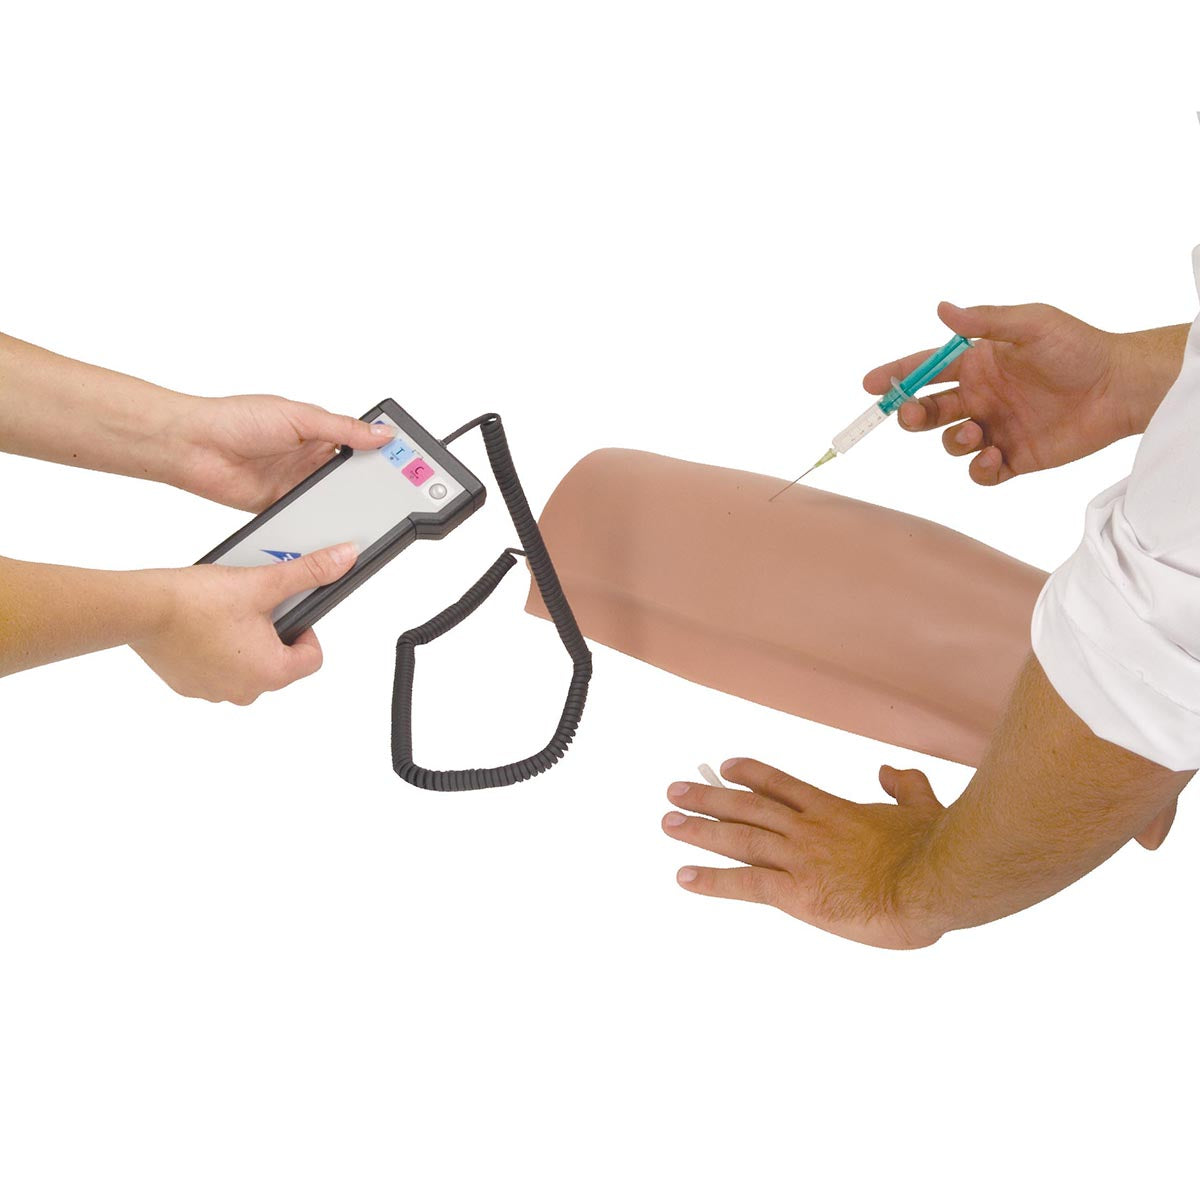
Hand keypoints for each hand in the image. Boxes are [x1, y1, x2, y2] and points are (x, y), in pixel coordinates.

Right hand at [131, 542, 357, 703]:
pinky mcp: (186, 685)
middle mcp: (243, 691)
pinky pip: (215, 669)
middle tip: (254, 605)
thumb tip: (344, 559)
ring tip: (225, 613)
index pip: (312, 657)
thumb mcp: (263, 582)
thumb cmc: (197, 601)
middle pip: (279, 663)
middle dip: (273, 633)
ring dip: (244, 642)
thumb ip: (309, 572)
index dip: (306, 629)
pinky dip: (215, 649)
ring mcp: (212, 692)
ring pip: (246, 665)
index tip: (287, 609)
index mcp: (270, 673)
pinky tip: (203, 624)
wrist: (140, 608)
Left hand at [171, 394, 393, 510]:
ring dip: (342, 503)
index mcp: (318, 430)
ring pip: (331, 498)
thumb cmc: (236, 418)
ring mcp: (295, 482)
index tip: (407, 466)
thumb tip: (382, 432)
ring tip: (363, 512)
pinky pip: (307, 517)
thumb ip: (342, 429)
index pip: (360, 443)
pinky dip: (317, 522)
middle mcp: (309, 456)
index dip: (382, 454)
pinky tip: (331, 526)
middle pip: (350, 475)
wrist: (192, 446)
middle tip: (390, 495)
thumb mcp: (299, 417)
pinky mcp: (280, 505)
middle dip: (369, 484)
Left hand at [662, 758, 946, 949]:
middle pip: (748, 806)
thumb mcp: (924, 807)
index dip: (751, 775)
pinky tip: (684, 876)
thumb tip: (889, 770)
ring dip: (699, 829)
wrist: (936, 881)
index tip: (725, 766)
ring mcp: (801, 858)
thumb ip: (904, 785)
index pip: (782, 786)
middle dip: (709, 798)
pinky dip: (712, 880)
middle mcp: (809, 829)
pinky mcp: (799, 893)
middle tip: (675, 791)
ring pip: (738, 837)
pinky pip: (746, 884)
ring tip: (668, 822)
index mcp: (836, 810)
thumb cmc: (937, 851)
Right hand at [865, 302, 1181, 485]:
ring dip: (951, 441)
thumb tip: (941, 309)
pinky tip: (992, 456)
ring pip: (949, 443)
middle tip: (912, 414)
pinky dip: (978, 469)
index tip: (871, 384)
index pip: (926, 369)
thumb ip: (984, 320)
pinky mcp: (1013, 457)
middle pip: (928, 410)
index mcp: (978, 363)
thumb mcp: (1032, 323)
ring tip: (974, 434)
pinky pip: (980, 472)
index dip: (896, 376)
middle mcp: (981, 396)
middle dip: (912, 414)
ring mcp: (994, 428)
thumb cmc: (1079, 347)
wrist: (1119, 388)